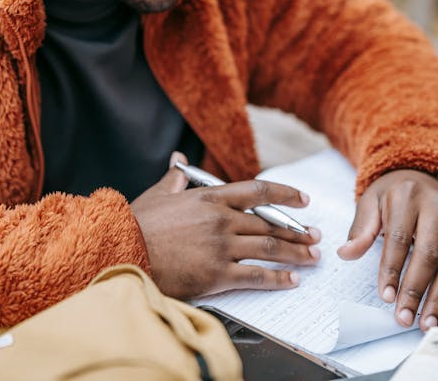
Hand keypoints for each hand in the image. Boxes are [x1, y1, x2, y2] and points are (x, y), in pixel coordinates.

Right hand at [130, 152, 320, 298]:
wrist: (125, 252)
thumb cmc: (139, 224)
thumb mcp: (158, 194)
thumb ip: (174, 177)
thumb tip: (178, 158)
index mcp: (210, 198)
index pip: (258, 191)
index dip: (285, 194)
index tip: (304, 200)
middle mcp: (222, 219)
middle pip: (269, 223)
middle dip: (297, 231)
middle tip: (315, 237)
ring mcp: (221, 247)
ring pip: (269, 248)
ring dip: (295, 254)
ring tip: (313, 258)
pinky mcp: (217, 274)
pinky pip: (255, 277)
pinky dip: (277, 279)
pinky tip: (292, 281)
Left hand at [337, 169, 437, 330]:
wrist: (417, 175)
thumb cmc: (391, 194)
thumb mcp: (370, 202)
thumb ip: (360, 230)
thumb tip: (344, 254)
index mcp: (406, 197)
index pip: (399, 238)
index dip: (392, 269)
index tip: (386, 296)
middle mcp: (434, 207)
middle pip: (429, 254)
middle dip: (416, 289)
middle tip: (404, 317)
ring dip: (437, 297)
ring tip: (425, 322)